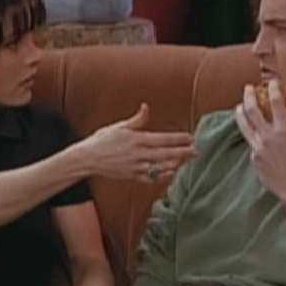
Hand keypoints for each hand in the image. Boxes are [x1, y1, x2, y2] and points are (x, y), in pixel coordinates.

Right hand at [80, 103, 196, 182]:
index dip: (179, 139)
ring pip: (161, 167)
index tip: (191, 137)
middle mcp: (139, 154)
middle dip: (183, 153)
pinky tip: (172, 172)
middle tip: (197, 151)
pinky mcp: (133, 177)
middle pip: (167, 154)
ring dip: (176, 164)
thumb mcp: (120, 126)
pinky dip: (163, 176)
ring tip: (188, 160)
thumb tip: (146, 106)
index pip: (163, 139)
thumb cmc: (102, 140)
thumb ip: (137, 119)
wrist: (88, 159)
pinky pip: (151, 178)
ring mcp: (136, 167)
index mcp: (137, 139)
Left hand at [235, 80, 285, 203]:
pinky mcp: (253, 158)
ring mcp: (258, 148)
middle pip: (252, 110)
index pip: (276, 102)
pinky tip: (259, 140)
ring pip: (244, 126)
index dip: (272, 89)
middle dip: (248, 96)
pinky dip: (255, 139)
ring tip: (238, 107)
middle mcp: (268, 137)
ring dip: (240, 113)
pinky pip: (253, 144)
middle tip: (247, 88)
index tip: (271, 82)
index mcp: (284, 130)